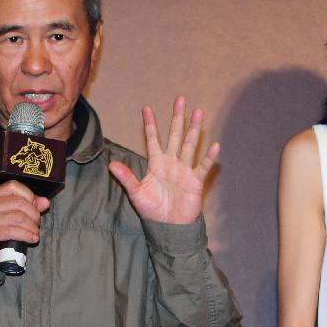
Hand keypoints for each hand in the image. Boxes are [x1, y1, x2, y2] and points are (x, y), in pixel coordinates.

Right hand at [0, 180, 49, 270]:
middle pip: (19, 203)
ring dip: (31, 227)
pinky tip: (31, 239)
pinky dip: (26, 235)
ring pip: (18, 217)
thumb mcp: (12, 215)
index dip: (30, 196)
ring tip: (34, 233)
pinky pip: (13, 231)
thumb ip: (29, 206)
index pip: (14, 186)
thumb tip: (44, 202)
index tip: (36, 208)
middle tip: (36, 224)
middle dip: (34, 215)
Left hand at [109, 96, 218, 223]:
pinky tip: (215, 145)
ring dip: (195, 129)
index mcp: (157, 163)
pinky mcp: (195, 181)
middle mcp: (172, 162)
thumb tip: (111, 164)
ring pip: (190, 145)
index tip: (146, 108)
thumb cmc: (152, 210)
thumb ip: (126, 178)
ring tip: (199, 112)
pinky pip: (202, 167)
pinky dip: (209, 157)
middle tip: (180, 99)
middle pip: (175, 135)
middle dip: (177, 118)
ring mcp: (185, 170)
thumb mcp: (136, 193)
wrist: (168, 226)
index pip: (153, 139)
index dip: (150, 125)